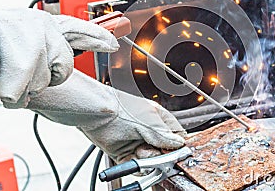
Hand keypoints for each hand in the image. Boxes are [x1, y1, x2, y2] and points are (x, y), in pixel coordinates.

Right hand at [0, 8, 118, 104]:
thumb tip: (59, 69)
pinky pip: (8, 87)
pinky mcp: (2, 49)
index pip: (79, 30)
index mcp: (43, 23)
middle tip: (15, 71)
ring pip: (31, 84)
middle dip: (39, 81)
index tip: (114, 44)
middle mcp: (37, 27)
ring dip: (10, 86)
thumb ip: (43, 52)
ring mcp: (21, 36)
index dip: (98, 37)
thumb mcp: (18, 41)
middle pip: (59, 72)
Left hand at [24, 70, 185, 161]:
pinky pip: (136, 166)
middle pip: (164, 151)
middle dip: (161, 154)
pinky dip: (136, 165)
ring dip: (147, 159)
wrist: (96, 114)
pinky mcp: (125, 153)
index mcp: (158, 119)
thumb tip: (178, 144)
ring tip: (141, 151)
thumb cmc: (120, 109)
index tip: (178, 154)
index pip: (176, 135)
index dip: (178, 146)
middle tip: (156, 152)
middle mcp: (149, 131)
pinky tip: (134, 156)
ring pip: (151, 160)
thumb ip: (165, 135)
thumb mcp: (149, 122)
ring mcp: (137, 142)